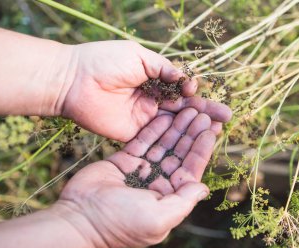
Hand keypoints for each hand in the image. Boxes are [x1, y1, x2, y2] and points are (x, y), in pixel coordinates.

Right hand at [58, 108, 216, 247]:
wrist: (80, 216)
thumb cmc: (121, 222)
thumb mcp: (159, 217)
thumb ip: (183, 201)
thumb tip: (204, 188)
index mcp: (169, 198)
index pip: (190, 170)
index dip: (201, 150)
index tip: (211, 131)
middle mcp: (157, 183)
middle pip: (178, 154)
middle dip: (190, 134)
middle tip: (202, 113)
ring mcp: (141, 170)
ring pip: (162, 145)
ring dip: (175, 128)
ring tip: (187, 109)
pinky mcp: (124, 160)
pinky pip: (142, 141)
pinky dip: (154, 129)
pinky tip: (165, 115)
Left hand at [61, 40, 230, 141]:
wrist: (72, 80)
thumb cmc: (103, 61)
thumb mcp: (138, 56)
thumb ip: (163, 68)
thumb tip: (185, 78)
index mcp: (153, 79)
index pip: (181, 88)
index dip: (193, 91)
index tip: (198, 90)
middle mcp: (152, 99)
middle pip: (183, 108)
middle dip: (205, 112)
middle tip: (227, 116)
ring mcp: (144, 118)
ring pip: (175, 124)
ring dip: (196, 127)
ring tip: (218, 128)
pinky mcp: (134, 134)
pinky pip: (158, 137)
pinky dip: (175, 138)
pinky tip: (192, 141)